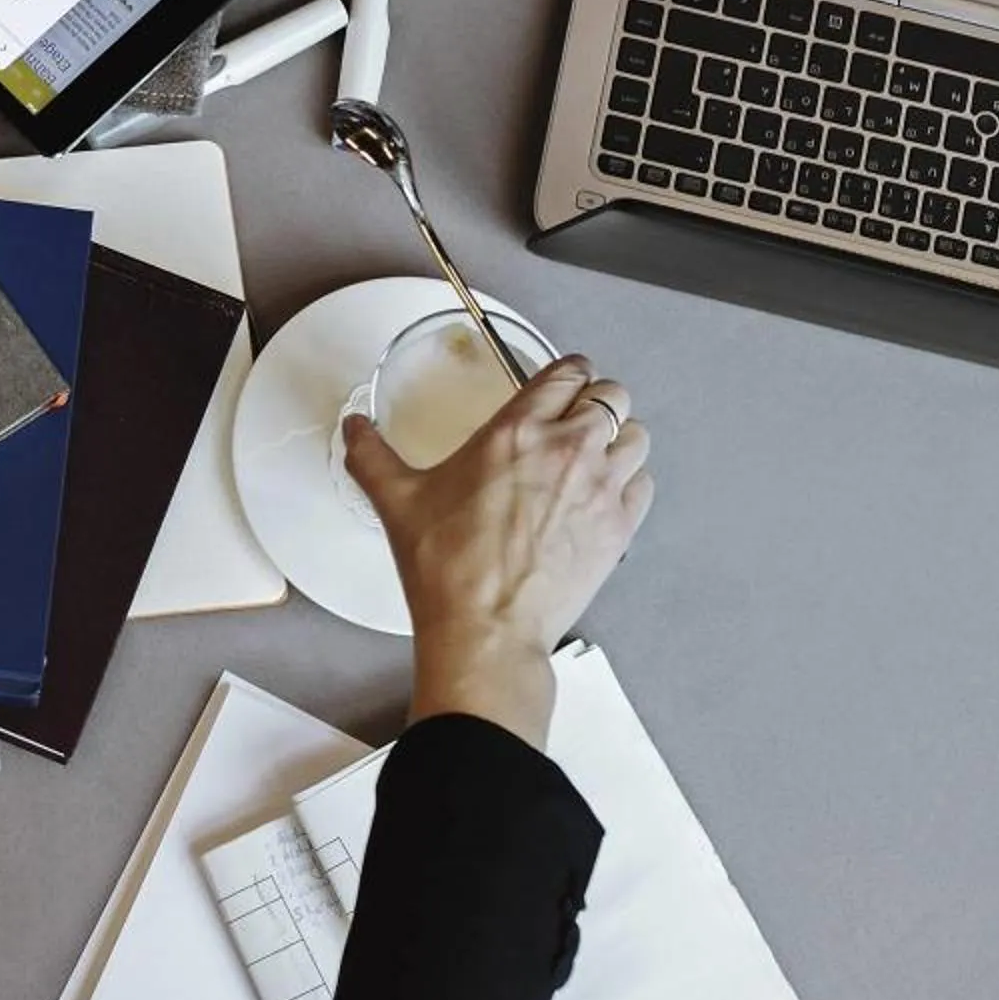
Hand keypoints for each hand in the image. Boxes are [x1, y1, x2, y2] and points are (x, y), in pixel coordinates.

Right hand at [344, 354, 653, 749]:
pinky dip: (630, 482)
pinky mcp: (619, 528)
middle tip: (575, 417)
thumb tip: (354, 428)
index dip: (568, 372)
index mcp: (516, 431)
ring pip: (637, 436)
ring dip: (618, 438)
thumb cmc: (446, 565)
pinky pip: (644, 484)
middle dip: (595, 400)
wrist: (487, 627)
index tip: (560, 382)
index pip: (567, 372)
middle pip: (611, 395)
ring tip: (596, 453)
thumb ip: (371, 454)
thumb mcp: (396, 500)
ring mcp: (600, 489)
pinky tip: (604, 494)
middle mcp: (567, 450)